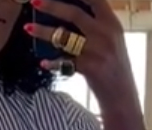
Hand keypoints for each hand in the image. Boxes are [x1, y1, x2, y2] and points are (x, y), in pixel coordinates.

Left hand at [27, 0, 138, 116]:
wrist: (122, 97)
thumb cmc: (113, 67)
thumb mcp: (111, 40)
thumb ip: (96, 24)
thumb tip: (67, 12)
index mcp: (111, 22)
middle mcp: (106, 33)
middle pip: (74, 13)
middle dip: (51, 5)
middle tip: (34, 1)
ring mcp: (98, 50)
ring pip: (65, 36)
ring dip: (44, 32)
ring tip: (28, 28)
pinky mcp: (91, 68)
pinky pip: (65, 62)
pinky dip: (53, 63)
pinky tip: (43, 62)